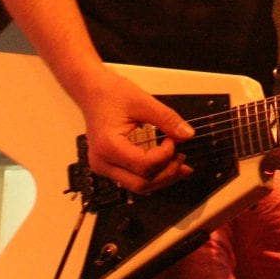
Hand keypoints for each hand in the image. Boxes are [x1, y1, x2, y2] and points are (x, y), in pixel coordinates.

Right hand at [77, 70, 194, 192]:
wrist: (92, 92)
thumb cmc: (110, 94)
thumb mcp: (143, 102)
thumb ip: (167, 119)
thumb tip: (186, 134)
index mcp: (108, 146)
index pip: (144, 165)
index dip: (165, 155)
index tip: (173, 139)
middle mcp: (102, 162)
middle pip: (141, 184)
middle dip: (167, 174)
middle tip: (182, 159)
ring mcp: (104, 166)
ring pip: (137, 186)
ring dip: (161, 178)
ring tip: (178, 164)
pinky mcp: (109, 166)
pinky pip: (133, 179)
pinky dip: (151, 175)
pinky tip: (165, 166)